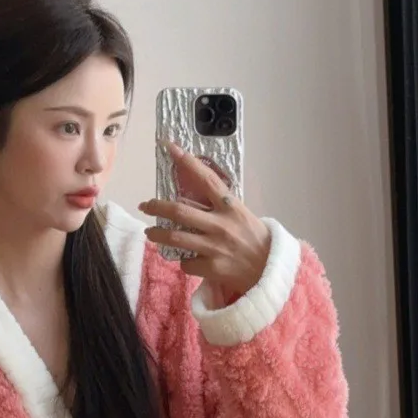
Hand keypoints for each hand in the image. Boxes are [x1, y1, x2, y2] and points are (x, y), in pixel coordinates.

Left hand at [138, 141, 270, 305]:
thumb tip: (193, 196)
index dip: (187, 162)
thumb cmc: (256, 239)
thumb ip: (220, 206)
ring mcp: (215, 247)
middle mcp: (221, 225)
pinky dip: (183, 261)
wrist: (271, 270)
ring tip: (150, 232)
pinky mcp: (211, 268)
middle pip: (179, 211)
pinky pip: (187, 262)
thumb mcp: (241, 215)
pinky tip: (187, 259)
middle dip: (156, 206)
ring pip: (175, 238)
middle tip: (145, 206)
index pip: (206, 179)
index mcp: (230, 207)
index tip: (170, 148)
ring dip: (157, 234)